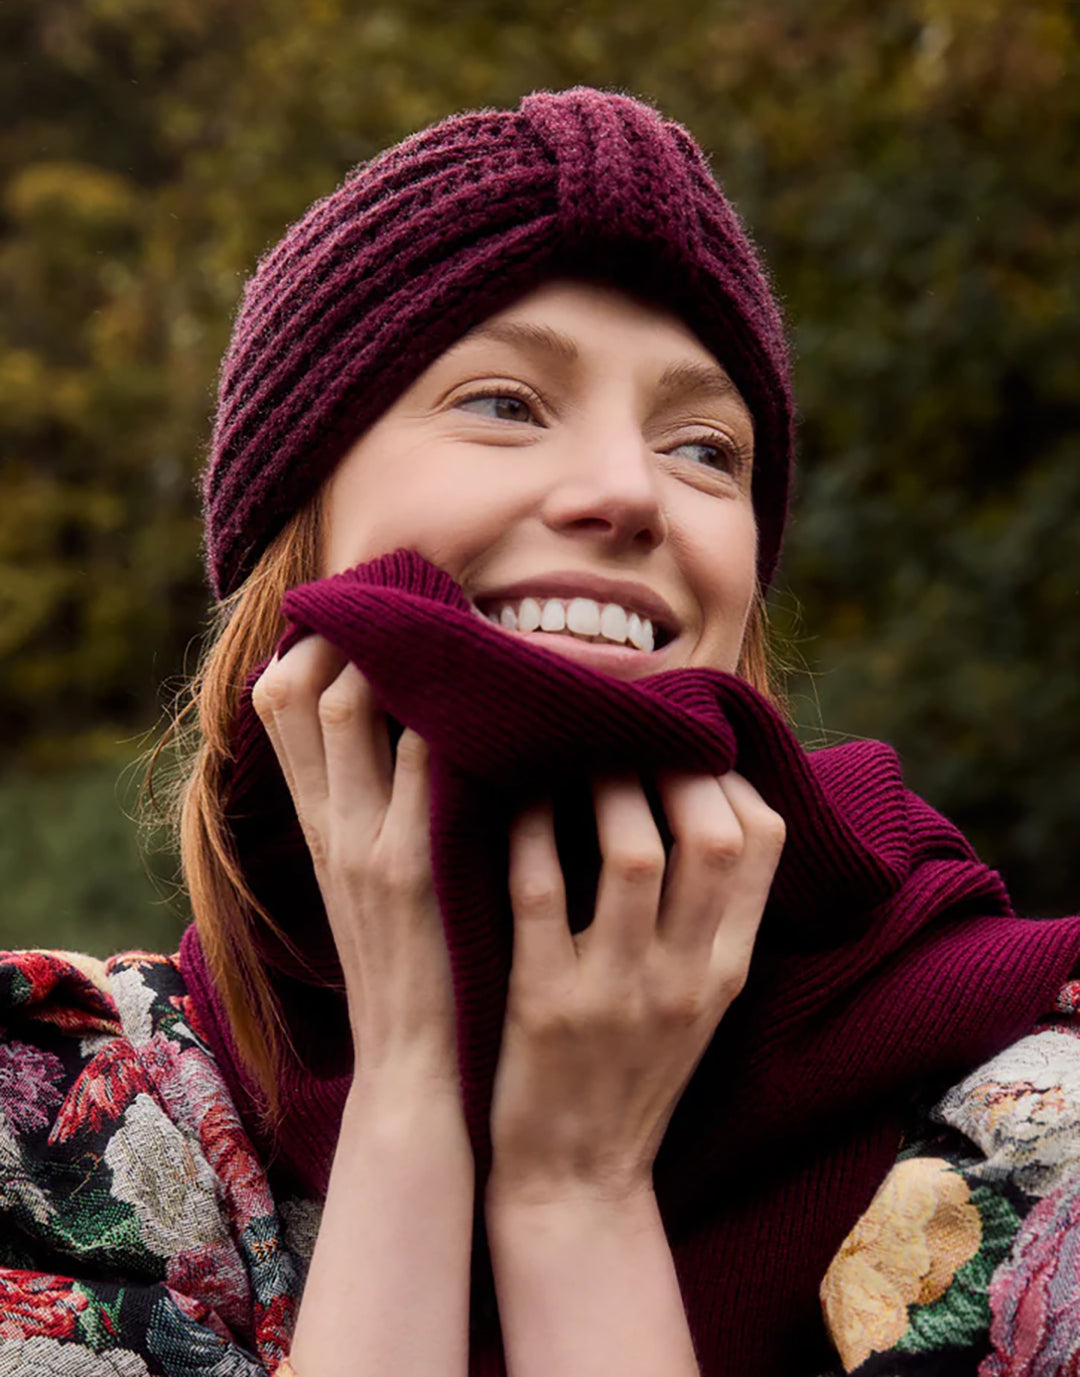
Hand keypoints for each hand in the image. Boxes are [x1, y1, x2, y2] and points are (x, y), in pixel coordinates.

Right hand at [252, 635, 460, 1101]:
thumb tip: (420, 735)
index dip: (309, 645)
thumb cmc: (417, 973)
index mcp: (319, 830)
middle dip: (346, 631)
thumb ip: (382, 815)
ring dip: (401, 656)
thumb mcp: (376, 887)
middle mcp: (327, 829)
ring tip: (457, 626)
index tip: (364, 611)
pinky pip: (424, 761)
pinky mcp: (412, 873)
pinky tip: (504, 692)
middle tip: (412, 599)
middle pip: (296, 692)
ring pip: (348, 709)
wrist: (416, 1073)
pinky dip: (456, 716)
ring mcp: (363, 846)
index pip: (276, 706)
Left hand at [487, 769, 783, 1205]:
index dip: (727, 775)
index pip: (763, 844)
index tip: (686, 742)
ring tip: (575, 749)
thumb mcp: (700, 998)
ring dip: (604, 785)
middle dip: (673, 766)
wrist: (577, 1183)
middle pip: (711, 837)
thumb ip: (711, 914)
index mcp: (727, 968)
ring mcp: (616, 993)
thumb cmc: (635, 1071)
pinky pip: (538, 894)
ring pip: (630, 854)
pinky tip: (514, 797)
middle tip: (628, 730)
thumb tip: (705, 800)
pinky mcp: (544, 1005)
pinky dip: (528, 831)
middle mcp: (685, 977)